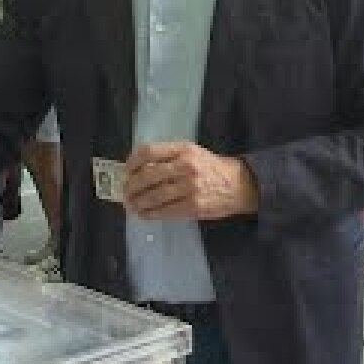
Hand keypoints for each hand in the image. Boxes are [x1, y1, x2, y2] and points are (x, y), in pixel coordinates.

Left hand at [124, 142, 257, 220]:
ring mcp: (189, 187)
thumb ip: (167, 157)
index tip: (125, 171)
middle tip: (124, 192)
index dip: (132, 162)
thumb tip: (137, 169)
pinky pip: (164, 211)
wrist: (238, 184)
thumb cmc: (210, 167)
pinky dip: (150, 214)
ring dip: (137, 202)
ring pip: (153, 196)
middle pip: (147, 176)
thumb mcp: (191, 152)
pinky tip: (144, 214)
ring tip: (131, 205)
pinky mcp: (193, 206)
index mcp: (183, 149)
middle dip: (130, 186)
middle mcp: (186, 166)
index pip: (148, 152)